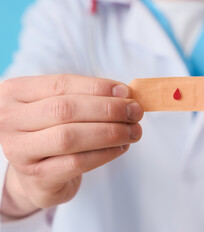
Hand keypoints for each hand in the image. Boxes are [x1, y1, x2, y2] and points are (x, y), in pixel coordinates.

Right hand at [0, 74, 142, 218]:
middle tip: (135, 112)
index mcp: (16, 93)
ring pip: (70, 137)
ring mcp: (19, 151)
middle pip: (65, 110)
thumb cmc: (53, 132)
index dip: (97, 87)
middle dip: (108, 109)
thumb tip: (126, 94)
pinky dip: (105, 153)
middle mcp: (10, 120)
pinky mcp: (37, 176)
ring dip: (110, 132)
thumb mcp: (62, 108)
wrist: (37, 174)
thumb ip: (88, 98)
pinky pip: (76, 163)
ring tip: (133, 131)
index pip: (61, 84)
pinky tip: (121, 147)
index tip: (126, 92)